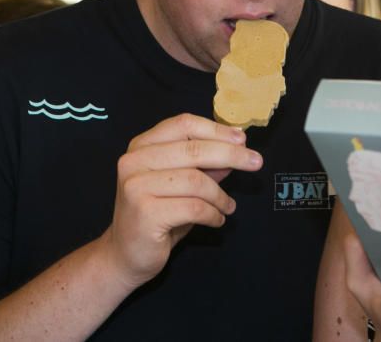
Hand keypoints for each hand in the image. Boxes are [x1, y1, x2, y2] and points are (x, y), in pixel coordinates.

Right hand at [103, 114, 262, 287]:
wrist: (124, 255)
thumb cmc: (155, 215)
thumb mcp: (179, 184)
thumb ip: (202, 165)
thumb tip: (235, 149)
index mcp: (141, 146)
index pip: (183, 125)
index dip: (217, 130)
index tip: (242, 139)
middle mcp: (134, 161)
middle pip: (194, 150)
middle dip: (231, 155)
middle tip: (256, 163)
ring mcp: (136, 186)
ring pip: (197, 181)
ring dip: (220, 195)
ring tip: (227, 206)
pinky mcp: (145, 212)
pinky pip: (194, 207)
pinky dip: (213, 214)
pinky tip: (216, 219)